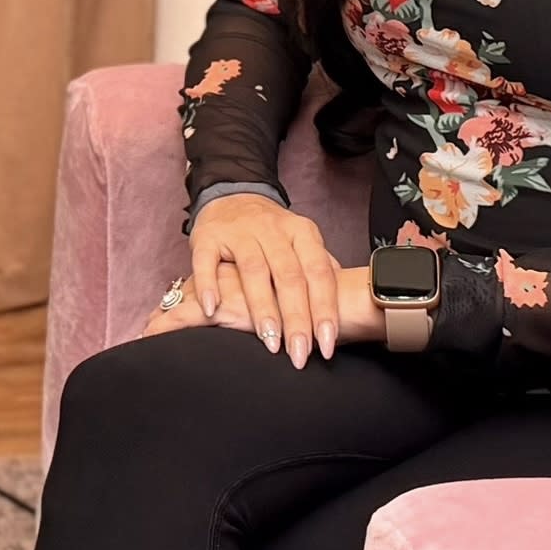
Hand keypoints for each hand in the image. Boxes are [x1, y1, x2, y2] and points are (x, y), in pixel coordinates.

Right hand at [184, 192, 342, 367]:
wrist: (232, 194)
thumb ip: (320, 269)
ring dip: (262, 308)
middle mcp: (272, 230)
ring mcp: (239, 232)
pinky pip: (206, 262)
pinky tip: (213, 310)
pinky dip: (209, 286)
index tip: (327, 344)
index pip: (318, 273)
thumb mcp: (301, 242)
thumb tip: (344, 303)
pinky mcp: (207, 237)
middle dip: (297, 320)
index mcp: (301, 232)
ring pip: (253, 271)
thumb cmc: (271, 231)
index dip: (324, 310)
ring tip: (269, 341)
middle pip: (289, 277)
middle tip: (299, 355)